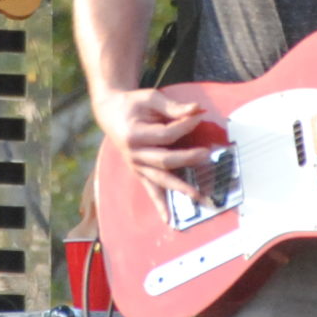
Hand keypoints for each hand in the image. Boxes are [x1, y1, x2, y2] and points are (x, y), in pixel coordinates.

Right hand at [95, 86, 219, 202]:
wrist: (111, 114)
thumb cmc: (132, 104)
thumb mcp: (150, 98)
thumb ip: (173, 106)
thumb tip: (197, 110)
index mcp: (133, 135)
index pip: (165, 135)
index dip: (184, 126)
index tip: (198, 118)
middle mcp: (133, 154)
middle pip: (165, 160)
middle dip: (187, 158)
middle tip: (206, 154)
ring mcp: (136, 166)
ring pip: (160, 179)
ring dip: (179, 187)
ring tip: (197, 195)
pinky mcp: (139, 172)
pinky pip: (150, 190)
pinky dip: (159, 204)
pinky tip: (168, 219)